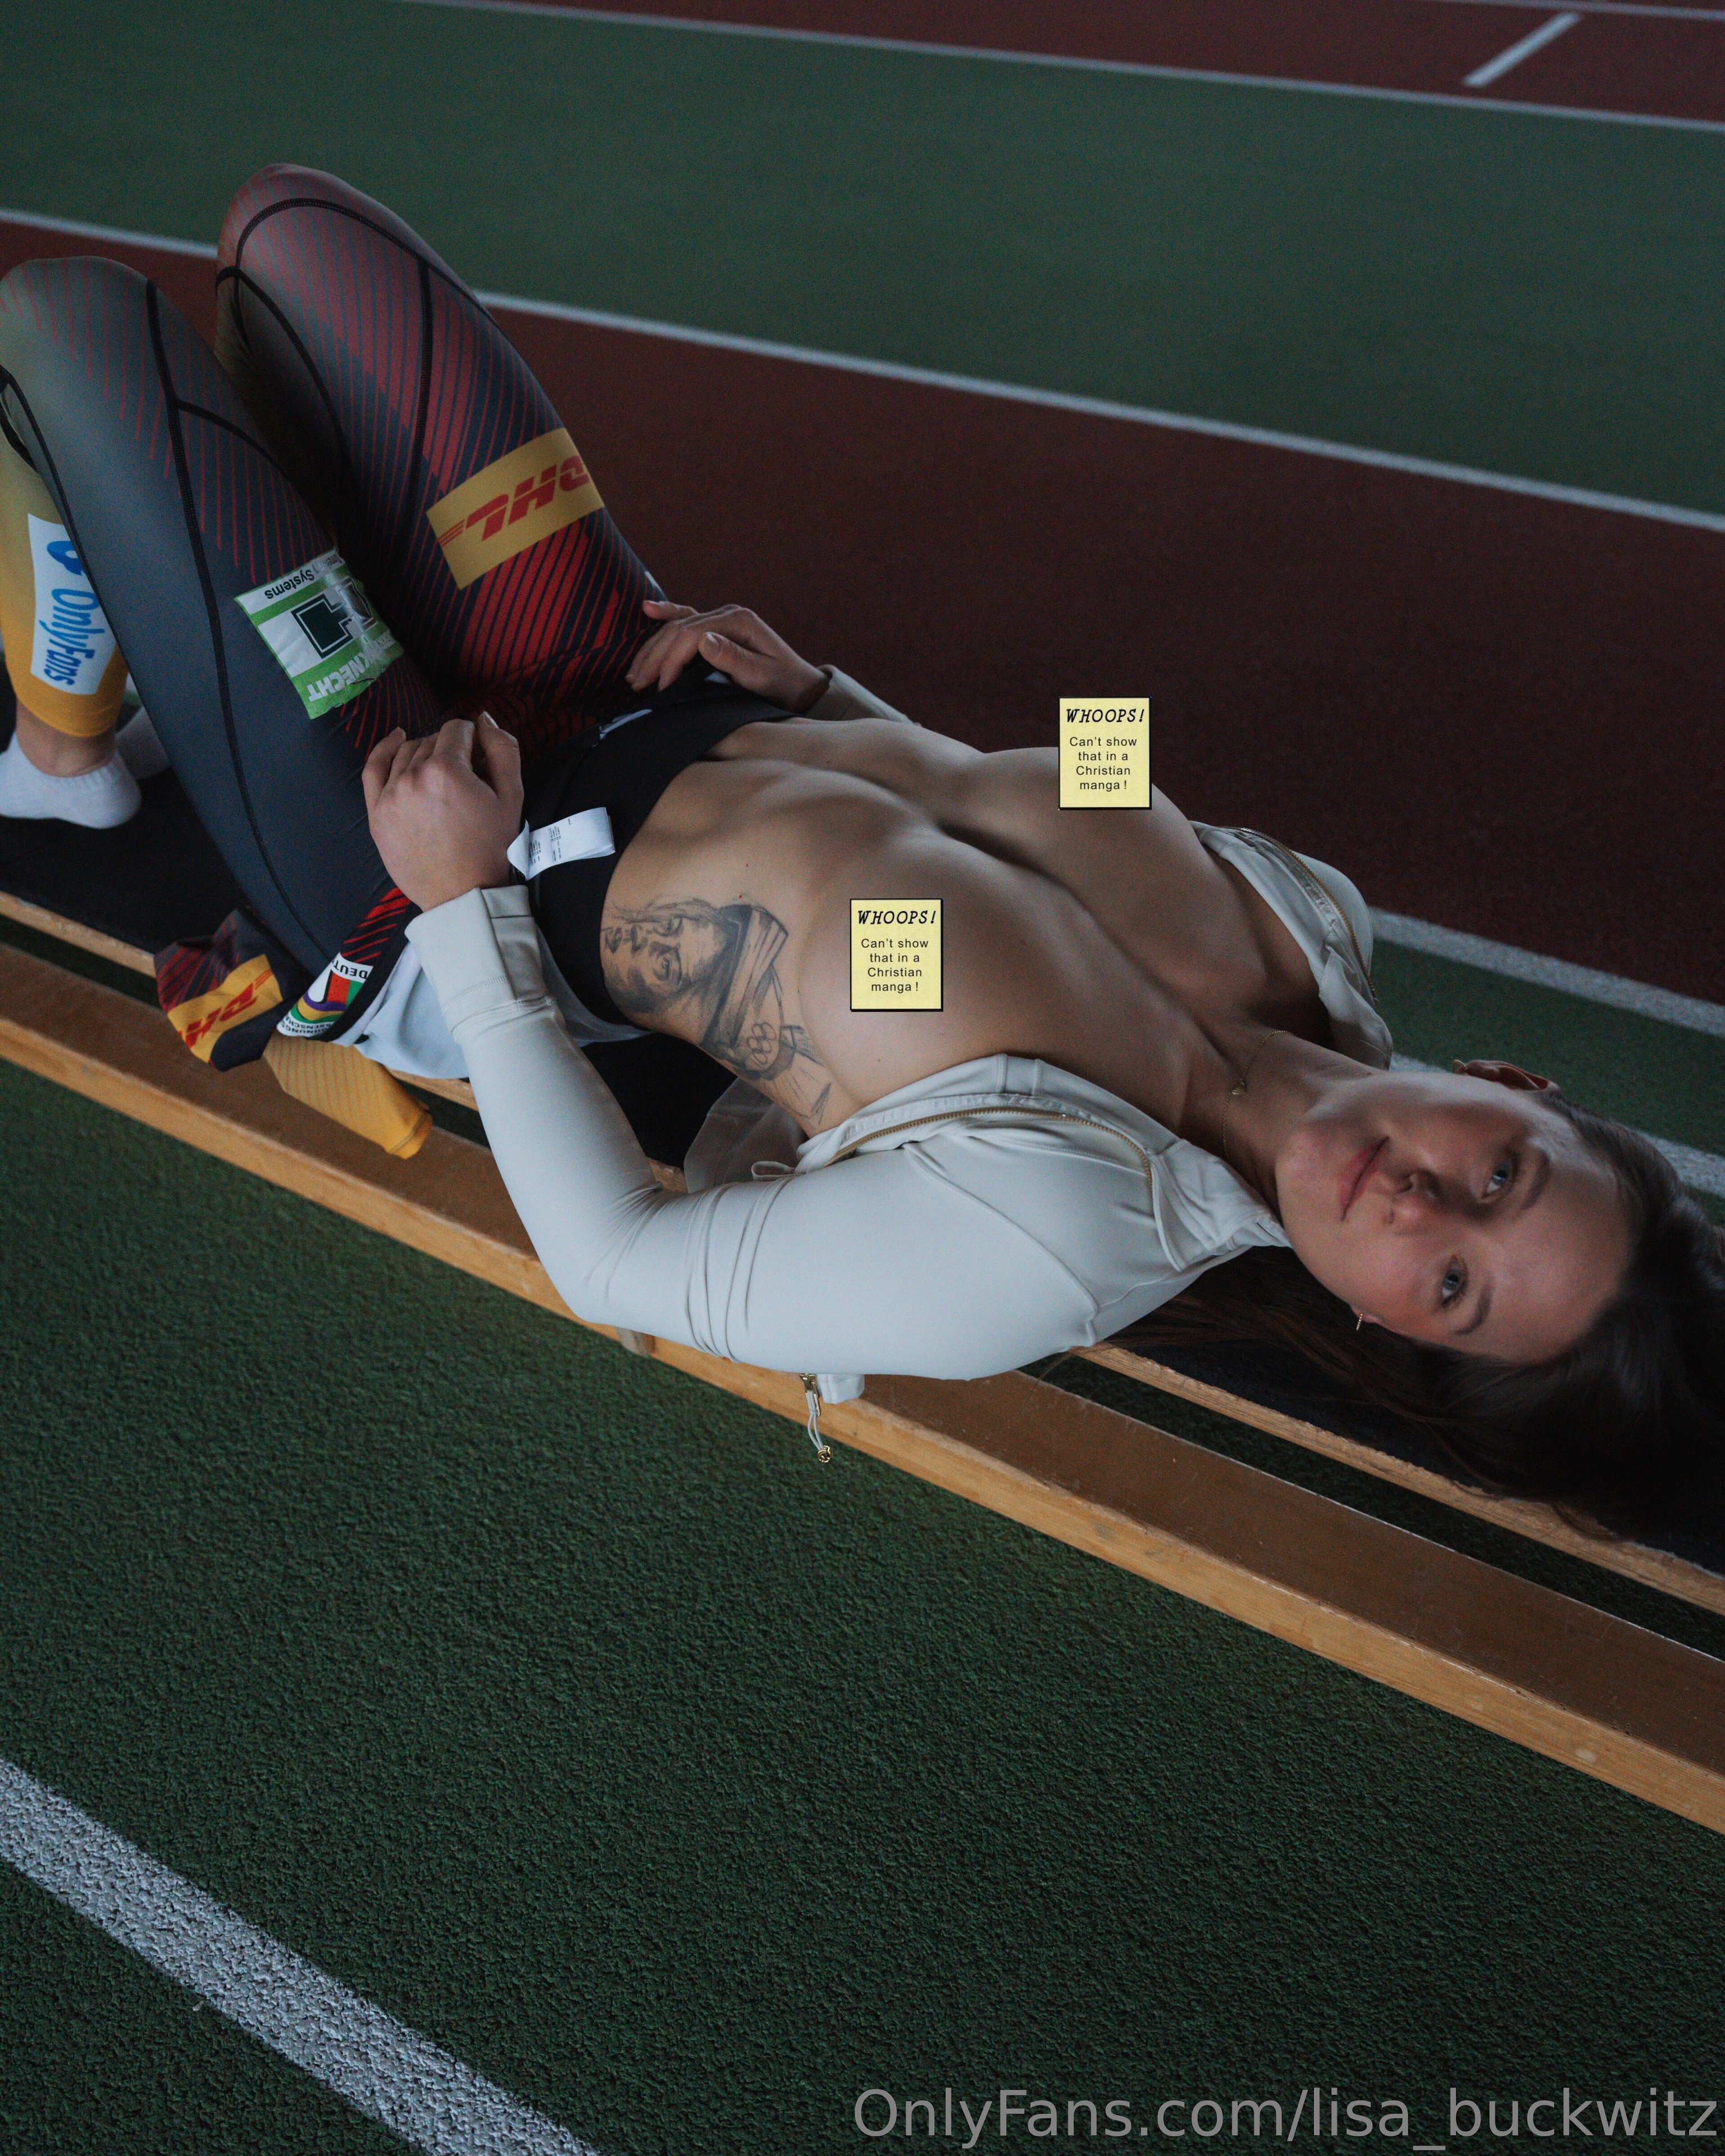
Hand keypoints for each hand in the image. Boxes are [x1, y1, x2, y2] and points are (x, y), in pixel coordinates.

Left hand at [361, 711, 522, 911]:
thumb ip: (503, 749)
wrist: (463, 894)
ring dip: (426, 753)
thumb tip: (485, 719)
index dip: (473, 739)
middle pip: (432, 740)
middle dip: (452, 749)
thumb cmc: (490, 848)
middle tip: (466, 776)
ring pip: (407, 752)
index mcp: (446, 770)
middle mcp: (412, 777)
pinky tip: (396, 739)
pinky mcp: (376, 813)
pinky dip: (384, 749)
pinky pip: (373, 768)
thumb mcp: (512, 796)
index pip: (457, 729)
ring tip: (442, 773)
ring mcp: (390, 795)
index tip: (480, 758)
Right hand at [626, 599, 826, 712]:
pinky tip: (647, 609)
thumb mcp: (762, 676)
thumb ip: (733, 658)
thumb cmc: (783, 684)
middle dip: (654, 657)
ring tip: (634, 673)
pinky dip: (666, 616)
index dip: (671, 660)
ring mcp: (721, 619)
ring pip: (677, 626)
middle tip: (635, 683)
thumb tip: (703, 640)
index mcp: (738, 620)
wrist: (800, 686)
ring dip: (653, 648)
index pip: (692, 634)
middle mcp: (727, 614)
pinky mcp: (718, 629)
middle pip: (679, 629)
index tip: (660, 686)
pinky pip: (686, 619)